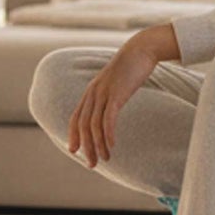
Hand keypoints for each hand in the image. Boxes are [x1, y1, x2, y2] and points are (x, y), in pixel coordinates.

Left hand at [67, 32, 160, 166]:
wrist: (141, 49)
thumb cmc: (131, 67)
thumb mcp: (116, 82)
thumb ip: (110, 94)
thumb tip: (111, 105)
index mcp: (91, 91)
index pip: (75, 117)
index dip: (73, 135)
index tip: (74, 151)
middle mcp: (93, 93)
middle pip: (83, 125)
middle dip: (86, 147)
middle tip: (92, 164)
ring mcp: (103, 93)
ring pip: (94, 125)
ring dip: (98, 145)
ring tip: (105, 159)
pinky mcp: (116, 94)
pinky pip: (108, 118)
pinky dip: (108, 134)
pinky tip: (112, 145)